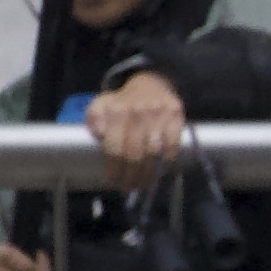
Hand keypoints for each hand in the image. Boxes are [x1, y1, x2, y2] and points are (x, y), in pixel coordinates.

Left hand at [82, 72, 183, 194]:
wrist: (153, 83)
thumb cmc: (125, 101)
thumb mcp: (103, 103)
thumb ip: (94, 116)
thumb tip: (97, 132)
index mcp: (117, 110)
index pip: (115, 146)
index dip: (114, 168)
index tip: (114, 181)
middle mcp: (138, 112)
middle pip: (134, 154)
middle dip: (131, 176)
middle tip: (129, 187)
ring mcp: (159, 115)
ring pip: (154, 153)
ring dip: (149, 174)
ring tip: (144, 184)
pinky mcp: (176, 117)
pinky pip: (172, 146)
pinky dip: (167, 161)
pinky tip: (161, 170)